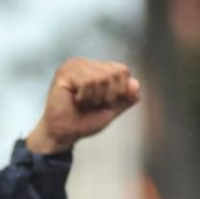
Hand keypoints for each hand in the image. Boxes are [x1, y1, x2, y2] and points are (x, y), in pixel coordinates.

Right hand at [25, 58, 140, 154]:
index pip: (123, 71)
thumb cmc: (84, 121)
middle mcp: (86, 63)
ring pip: (103, 77)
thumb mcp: (111, 109)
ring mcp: (74, 65)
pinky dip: (85, 97)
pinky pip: (88, 82)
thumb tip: (135, 84)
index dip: (120, 92)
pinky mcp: (64, 73)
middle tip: (92, 104)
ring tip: (83, 103)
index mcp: (97, 68)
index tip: (104, 103)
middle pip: (116, 72)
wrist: (64, 135)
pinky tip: (75, 100)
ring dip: (96, 97)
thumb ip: (126, 97)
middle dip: (109, 95)